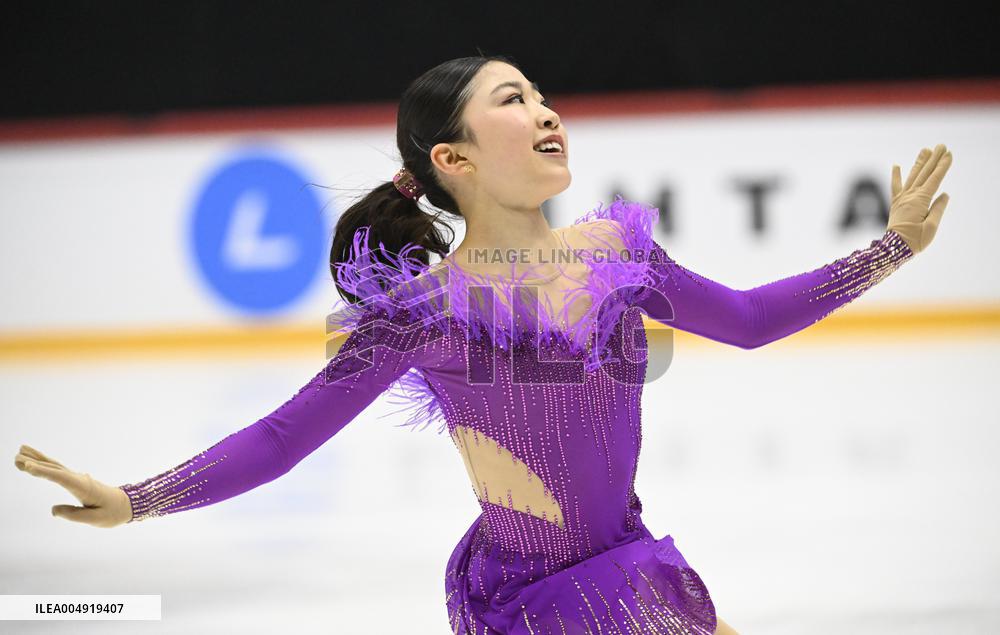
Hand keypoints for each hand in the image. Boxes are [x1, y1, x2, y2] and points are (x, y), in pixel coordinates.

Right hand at [14, 444, 132, 527]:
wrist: (127, 505)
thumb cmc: (112, 513)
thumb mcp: (95, 519)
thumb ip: (73, 515)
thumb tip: (53, 510)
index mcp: (84, 488)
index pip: (61, 478)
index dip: (44, 473)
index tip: (29, 467)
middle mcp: (79, 479)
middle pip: (55, 469)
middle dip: (35, 463)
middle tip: (16, 457)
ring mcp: (77, 478)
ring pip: (55, 466)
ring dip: (37, 459)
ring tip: (20, 451)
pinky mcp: (76, 480)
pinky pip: (58, 470)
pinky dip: (45, 464)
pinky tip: (36, 461)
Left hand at [889, 144, 952, 253]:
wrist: (893, 250)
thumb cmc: (914, 241)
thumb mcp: (931, 226)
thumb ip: (938, 209)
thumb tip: (944, 194)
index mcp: (920, 201)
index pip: (935, 179)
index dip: (942, 166)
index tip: (949, 154)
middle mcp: (910, 196)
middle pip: (925, 174)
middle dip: (934, 159)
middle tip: (941, 145)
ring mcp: (902, 199)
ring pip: (912, 176)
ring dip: (919, 162)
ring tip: (925, 150)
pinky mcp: (896, 203)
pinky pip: (895, 187)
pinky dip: (896, 176)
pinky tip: (896, 165)